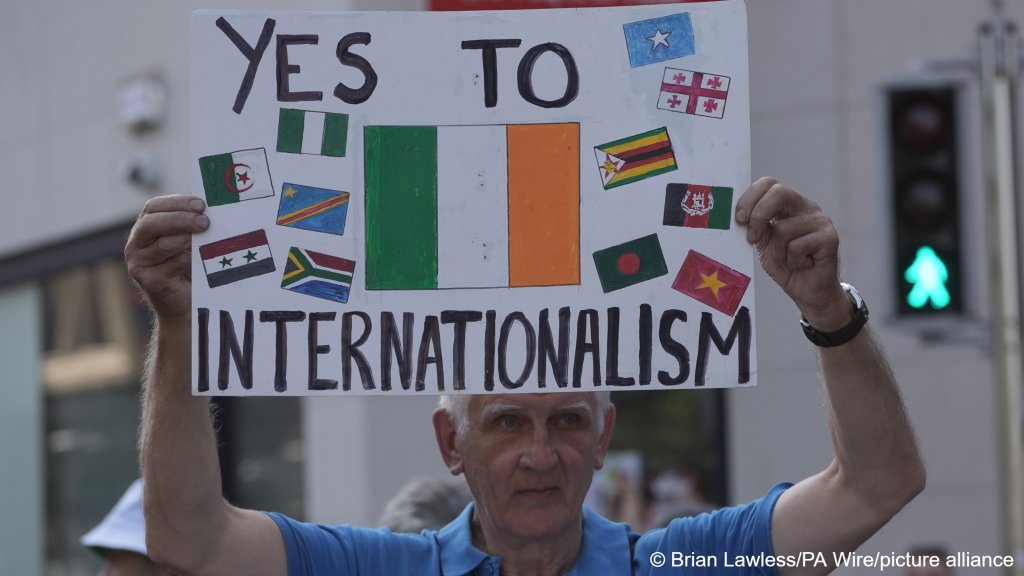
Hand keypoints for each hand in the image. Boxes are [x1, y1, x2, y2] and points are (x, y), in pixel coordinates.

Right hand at [125, 195, 208, 323]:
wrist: (184, 304)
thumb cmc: (189, 268)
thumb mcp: (189, 241)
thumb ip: (191, 224)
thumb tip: (210, 207)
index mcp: (145, 228)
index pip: (153, 207)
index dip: (176, 202)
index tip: (201, 204)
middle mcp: (136, 244)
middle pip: (152, 223)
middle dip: (180, 219)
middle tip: (205, 221)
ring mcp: (138, 262)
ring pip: (162, 244)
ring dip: (186, 237)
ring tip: (205, 234)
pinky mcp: (148, 279)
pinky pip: (170, 265)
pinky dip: (187, 259)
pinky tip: (198, 260)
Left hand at [735, 178, 848, 329]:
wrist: (808, 291)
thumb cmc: (786, 265)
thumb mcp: (763, 243)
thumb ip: (754, 225)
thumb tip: (736, 214)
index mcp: (789, 204)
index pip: (769, 183)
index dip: (750, 197)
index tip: (739, 219)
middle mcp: (807, 207)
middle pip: (779, 193)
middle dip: (758, 215)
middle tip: (751, 238)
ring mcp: (821, 221)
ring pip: (784, 228)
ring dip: (777, 252)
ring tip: (787, 261)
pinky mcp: (830, 238)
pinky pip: (797, 246)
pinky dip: (792, 261)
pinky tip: (802, 265)